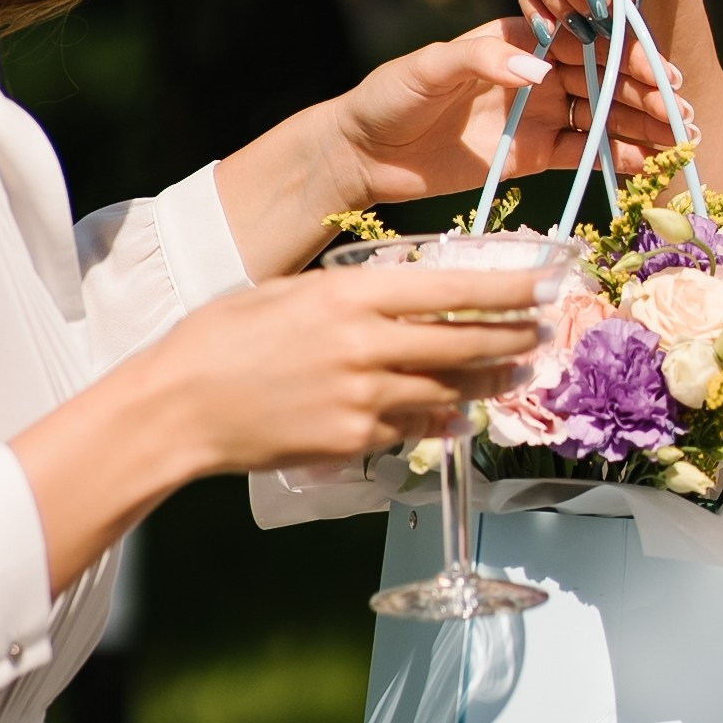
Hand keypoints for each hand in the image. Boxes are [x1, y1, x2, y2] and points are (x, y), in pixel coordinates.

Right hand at [169, 263, 543, 473]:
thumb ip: (354, 298)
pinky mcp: (354, 441)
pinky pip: (410, 424)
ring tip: (515, 369)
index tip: (545, 281)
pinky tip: (454, 409)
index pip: (450, 289)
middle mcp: (366, 347)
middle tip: (543, 330)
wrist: (178, 408)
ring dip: (489, 379)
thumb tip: (406, 300)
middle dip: (513, 336)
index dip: (507, 287)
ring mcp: (364, 399)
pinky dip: (436, 415)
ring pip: (448, 387)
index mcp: (349, 298)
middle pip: (465, 341)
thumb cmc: (222, 339)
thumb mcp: (289, 293)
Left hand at [332, 17, 671, 203]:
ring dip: (639, 127)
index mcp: (516, 40)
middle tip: (681, 110)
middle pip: (600, 81)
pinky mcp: (532, 155)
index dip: (621, 55)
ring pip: (599, 117)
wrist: (363, 154)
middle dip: (643, 94)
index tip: (657, 69)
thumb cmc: (389, 97)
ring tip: (678, 139)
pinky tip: (646, 164)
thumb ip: (481, 60)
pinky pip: (581, 154)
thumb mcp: (428, 69)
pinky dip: (614, 159)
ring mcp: (536, 115)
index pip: (581, 42)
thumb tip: (538, 67)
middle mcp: (534, 74)